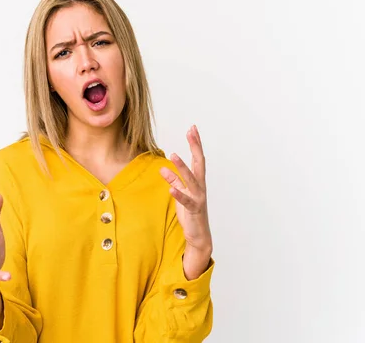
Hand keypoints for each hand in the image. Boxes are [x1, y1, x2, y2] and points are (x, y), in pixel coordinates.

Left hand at [160, 125, 212, 275]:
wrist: (199, 235)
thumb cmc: (190, 213)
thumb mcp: (181, 194)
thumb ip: (174, 181)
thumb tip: (164, 169)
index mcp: (198, 182)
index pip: (197, 158)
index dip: (195, 143)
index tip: (192, 128)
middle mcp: (200, 187)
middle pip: (199, 163)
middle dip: (195, 146)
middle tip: (191, 131)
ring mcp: (198, 198)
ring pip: (191, 179)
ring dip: (182, 167)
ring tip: (173, 155)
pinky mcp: (193, 210)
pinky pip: (186, 200)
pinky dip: (179, 193)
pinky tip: (170, 188)